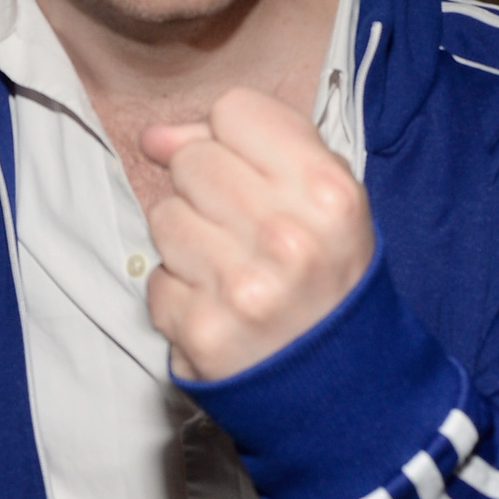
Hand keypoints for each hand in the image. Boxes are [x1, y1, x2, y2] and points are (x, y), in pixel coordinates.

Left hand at [140, 87, 374, 381]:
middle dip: (207, 190)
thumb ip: (247, 145)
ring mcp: (242, 287)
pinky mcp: (202, 331)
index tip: (255, 174)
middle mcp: (288, 237)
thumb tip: (154, 137)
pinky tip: (220, 308)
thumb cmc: (327, 278)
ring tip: (233, 270)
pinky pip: (156, 279)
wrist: (344, 387)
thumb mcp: (321, 199)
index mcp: (328, 192)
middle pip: (192, 159)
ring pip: (163, 215)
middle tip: (246, 233)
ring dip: (188, 242)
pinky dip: (180, 294)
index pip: (234, 111)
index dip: (234, 139)